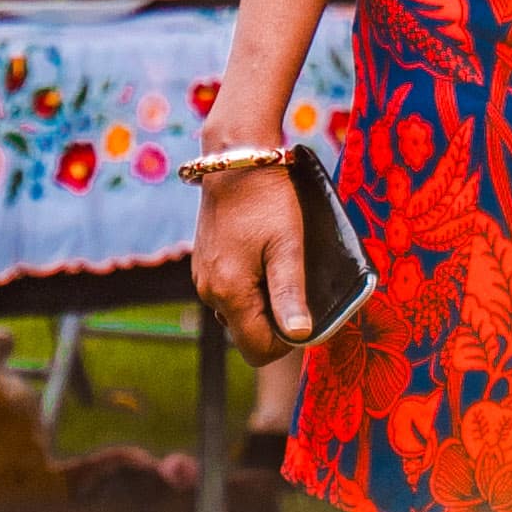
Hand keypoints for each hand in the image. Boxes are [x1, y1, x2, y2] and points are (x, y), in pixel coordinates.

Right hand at [188, 107, 317, 350]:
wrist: (236, 161)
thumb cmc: (268, 201)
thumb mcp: (288, 247)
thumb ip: (291, 294)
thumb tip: (300, 336)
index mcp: (229, 293)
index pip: (258, 349)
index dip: (288, 343)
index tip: (309, 316)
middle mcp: (209, 292)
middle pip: (247, 334)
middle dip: (276, 324)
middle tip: (301, 290)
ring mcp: (202, 279)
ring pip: (238, 315)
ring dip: (263, 306)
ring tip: (284, 271)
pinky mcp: (203, 265)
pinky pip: (229, 294)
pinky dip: (250, 289)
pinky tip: (266, 261)